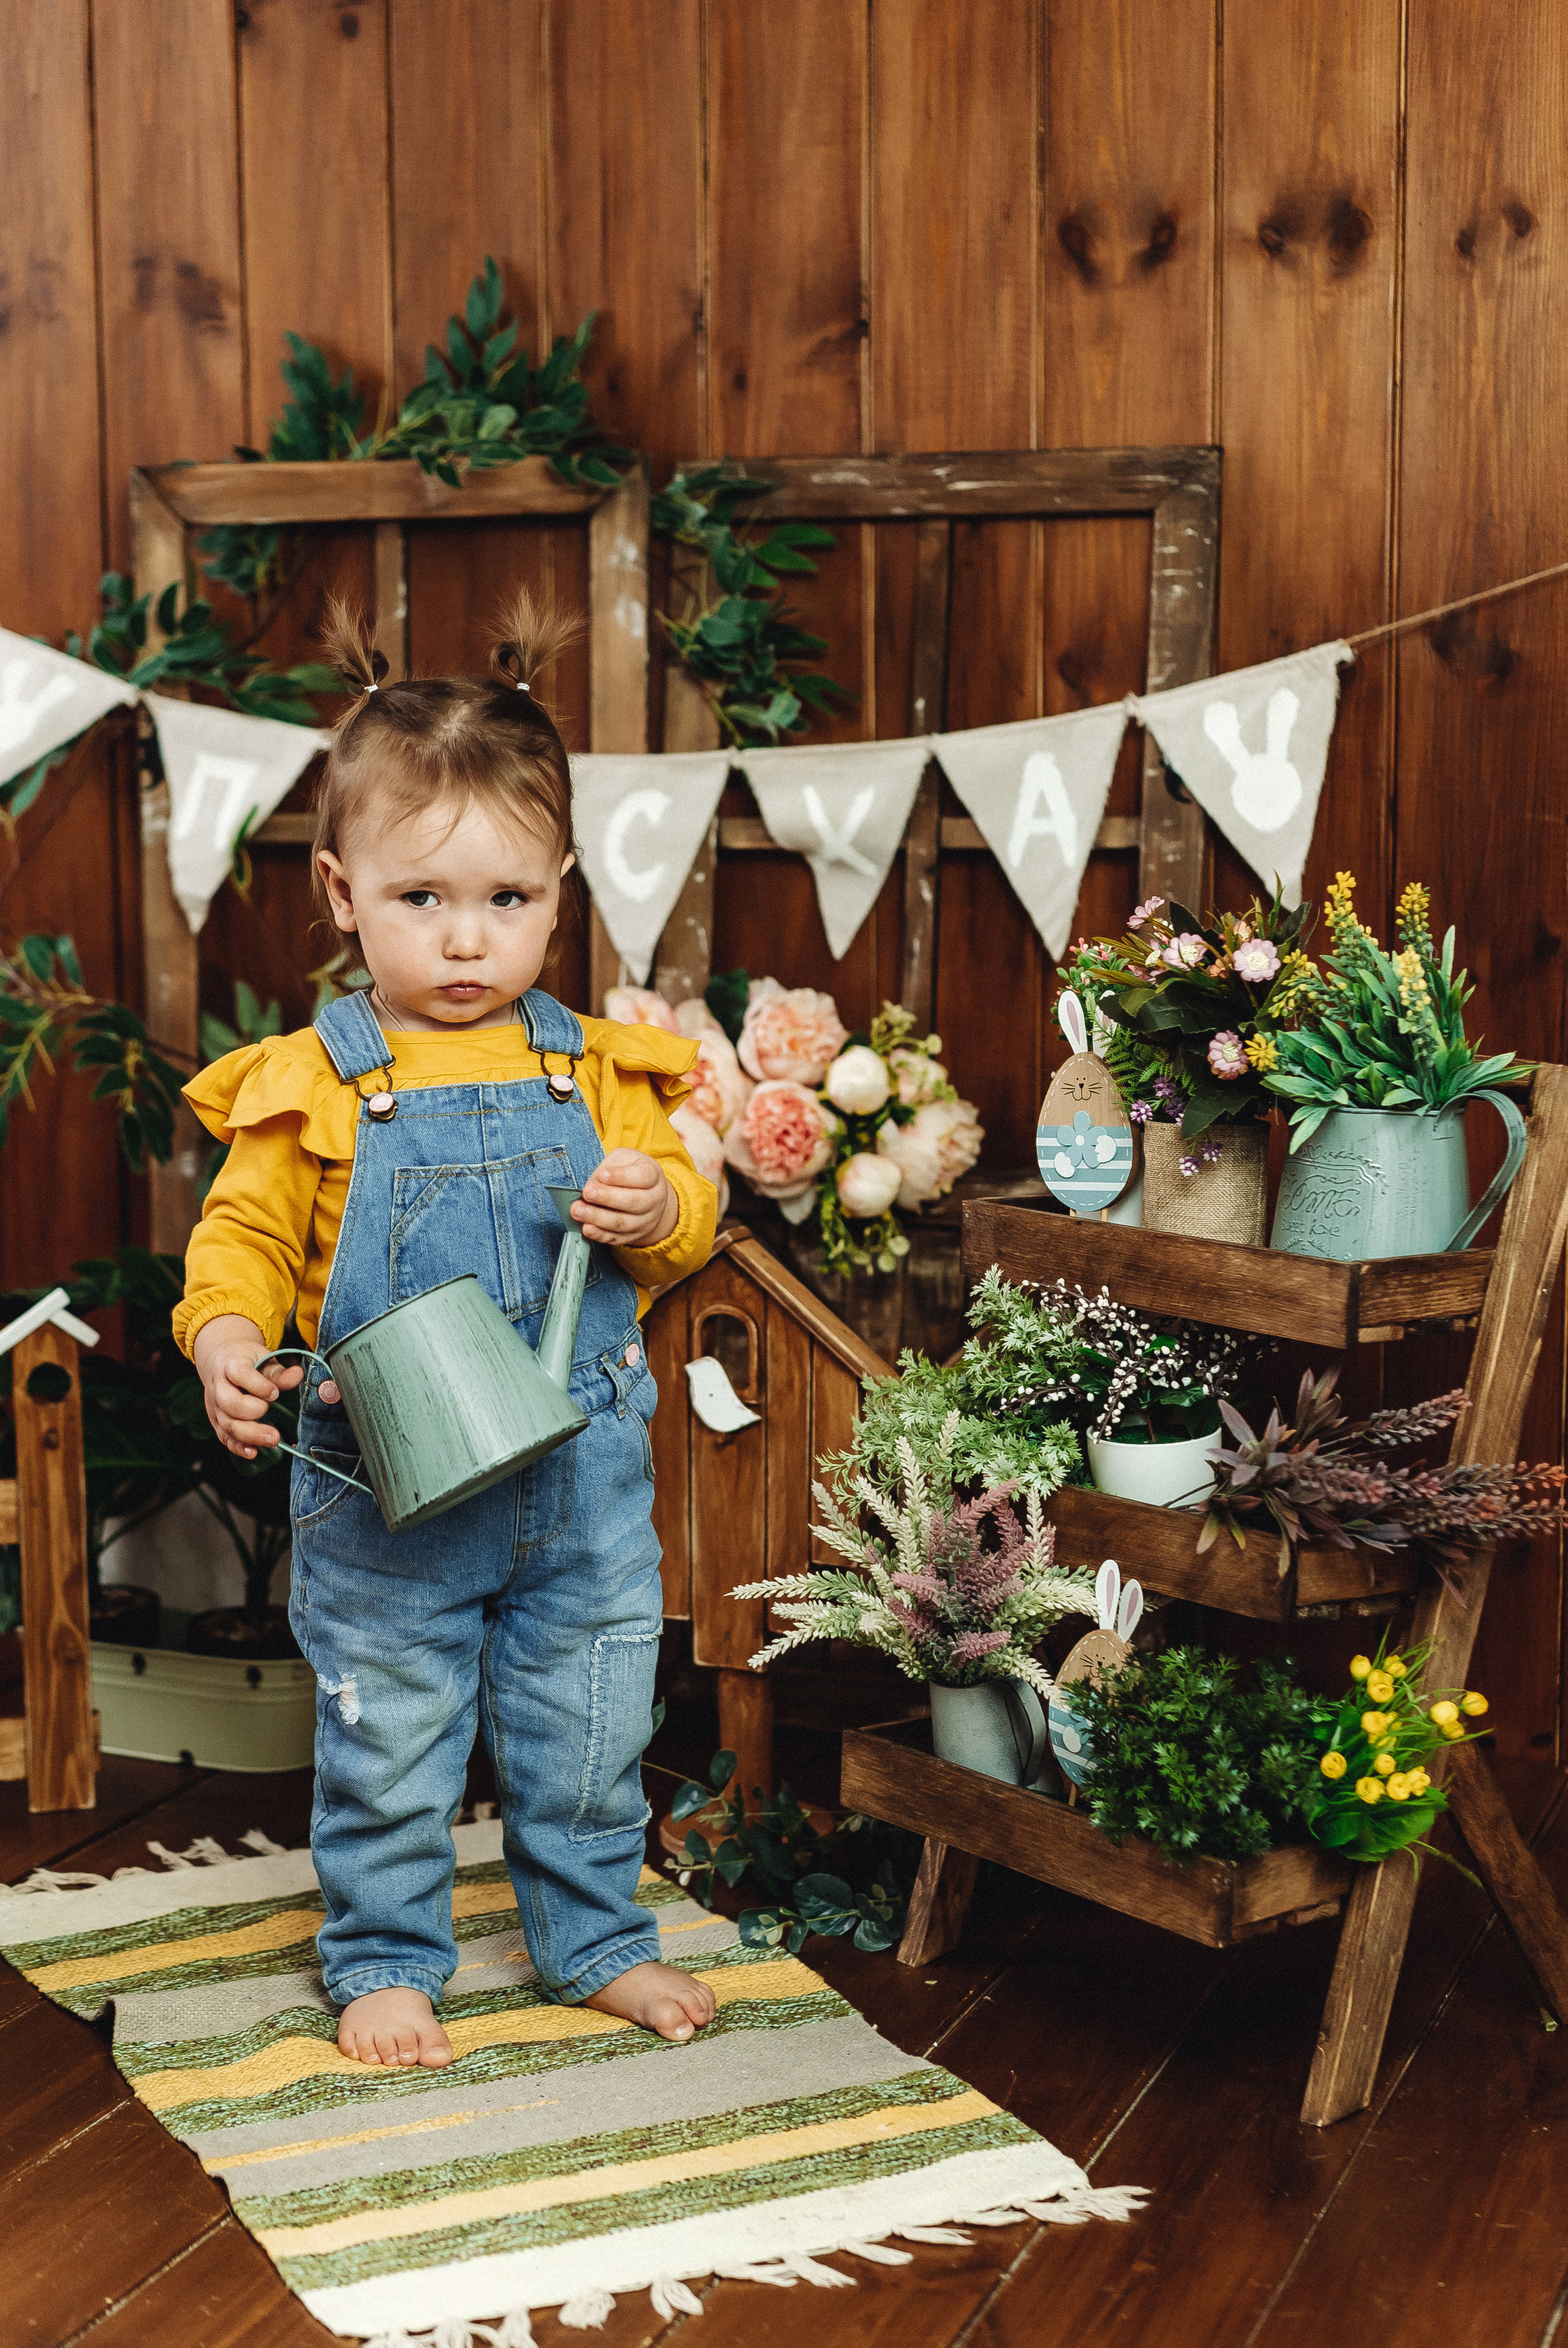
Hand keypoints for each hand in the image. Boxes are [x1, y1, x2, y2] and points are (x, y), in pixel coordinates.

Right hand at [191, 1314, 304, 1458]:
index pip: (240, 1374)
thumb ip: (279, 1372)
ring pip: (227, 1424)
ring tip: (273, 1439)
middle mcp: (219, 1387)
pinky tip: (253, 1451)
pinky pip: (224, 1437)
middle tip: (271, 1411)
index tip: (275, 1393)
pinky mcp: (217, 1421)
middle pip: (230, 1403)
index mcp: (230, 1365)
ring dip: (250, 1435)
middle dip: (254, 1411)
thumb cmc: (246, 1361)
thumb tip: (297, 1375)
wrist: (220, 1361)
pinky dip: (238, 1447)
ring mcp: (216, 1406)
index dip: (258, 1385)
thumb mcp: (262, 1358)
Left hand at [574, 1149, 677, 1247]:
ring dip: (598, 1218)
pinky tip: (587, 1228)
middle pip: (634, 1202)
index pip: (643, 1177)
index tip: (603, 1175)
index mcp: (653, 1176)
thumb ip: (609, 1168)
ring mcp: (645, 1221)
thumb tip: (592, 1186)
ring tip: (578, 1210)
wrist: (648, 1195)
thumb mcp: (624, 1159)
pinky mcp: (633, 1235)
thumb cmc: (631, 1171)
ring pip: (623, 1223)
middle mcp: (654, 1200)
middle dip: (608, 1198)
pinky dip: (600, 1234)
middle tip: (588, 1193)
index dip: (622, 1177)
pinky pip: (616, 1238)